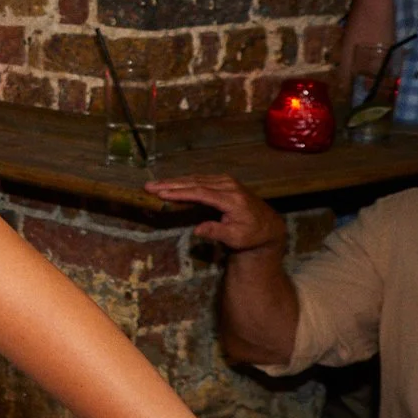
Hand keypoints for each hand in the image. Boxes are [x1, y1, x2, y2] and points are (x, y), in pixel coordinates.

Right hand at [143, 175, 286, 254]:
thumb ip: (217, 232)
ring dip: (174, 181)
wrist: (268, 226)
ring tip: (155, 184)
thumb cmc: (251, 235)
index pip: (201, 193)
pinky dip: (184, 181)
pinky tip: (171, 183)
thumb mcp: (236, 238)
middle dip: (170, 184)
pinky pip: (201, 179)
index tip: (161, 194)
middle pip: (195, 182)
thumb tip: (197, 229)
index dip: (180, 193)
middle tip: (149, 186)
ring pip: (196, 178)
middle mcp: (229, 186)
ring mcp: (227, 182)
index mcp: (232, 200)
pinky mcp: (225, 181)